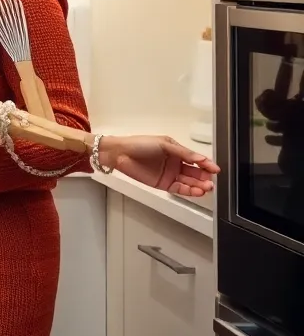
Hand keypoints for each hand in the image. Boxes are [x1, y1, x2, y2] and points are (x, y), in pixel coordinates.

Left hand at [98, 135, 219, 196]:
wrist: (121, 154)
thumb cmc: (140, 144)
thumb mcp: (164, 144)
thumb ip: (183, 153)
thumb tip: (201, 158)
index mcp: (177, 151)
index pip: (196, 159)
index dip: (206, 164)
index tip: (216, 169)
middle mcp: (175, 164)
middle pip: (194, 172)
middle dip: (204, 177)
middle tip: (211, 181)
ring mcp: (170, 174)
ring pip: (188, 182)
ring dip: (198, 186)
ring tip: (206, 188)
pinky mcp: (163, 184)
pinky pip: (179, 189)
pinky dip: (188, 191)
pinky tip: (196, 191)